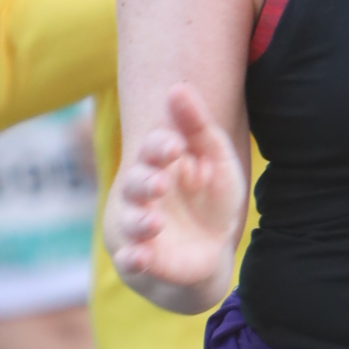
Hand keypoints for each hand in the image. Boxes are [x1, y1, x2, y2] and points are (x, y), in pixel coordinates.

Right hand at [104, 84, 246, 314]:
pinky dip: (133, 259)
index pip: (154, 150)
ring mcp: (141, 227)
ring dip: (140, 222)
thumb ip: (199, 127)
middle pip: (137, 183)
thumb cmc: (211, 200)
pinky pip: (131, 260)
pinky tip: (139, 257)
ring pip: (132, 221)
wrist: (210, 251)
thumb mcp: (217, 162)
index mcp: (160, 166)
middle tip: (161, 183)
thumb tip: (177, 88)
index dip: (161, 148)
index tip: (176, 147)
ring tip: (155, 222)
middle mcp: (144, 194)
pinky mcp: (144, 259)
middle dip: (146, 182)